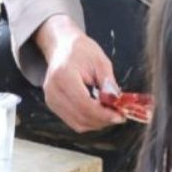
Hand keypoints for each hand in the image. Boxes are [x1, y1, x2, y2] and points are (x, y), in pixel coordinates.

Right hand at [35, 15, 125, 132]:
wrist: (61, 47)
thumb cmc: (81, 50)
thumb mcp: (100, 61)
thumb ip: (108, 82)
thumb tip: (116, 102)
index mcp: (64, 76)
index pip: (84, 104)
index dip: (103, 114)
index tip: (120, 116)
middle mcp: (53, 91)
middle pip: (81, 117)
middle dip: (103, 120)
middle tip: (120, 116)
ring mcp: (51, 100)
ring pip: (77, 124)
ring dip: (97, 123)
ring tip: (111, 114)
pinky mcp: (53, 105)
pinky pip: (73, 121)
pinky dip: (89, 121)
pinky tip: (99, 114)